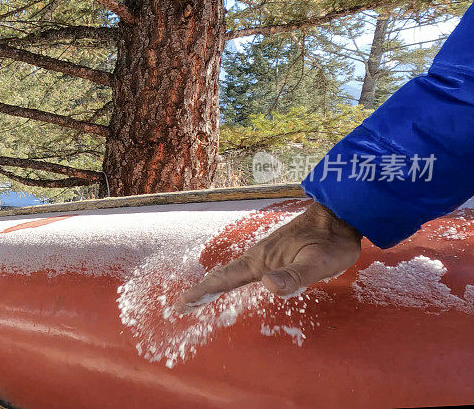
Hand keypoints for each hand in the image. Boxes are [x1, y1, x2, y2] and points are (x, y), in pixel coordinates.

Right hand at [178, 201, 361, 308]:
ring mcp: (265, 255)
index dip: (203, 291)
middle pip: (223, 275)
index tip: (181, 304)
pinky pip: (243, 269)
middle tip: (180, 306)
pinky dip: (228, 277)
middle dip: (201, 290)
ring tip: (199, 296)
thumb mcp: (319, 263)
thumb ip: (295, 275)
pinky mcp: (274, 254)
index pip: (226, 278)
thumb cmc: (332, 241)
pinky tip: (232, 280)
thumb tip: (268, 286)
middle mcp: (258, 257)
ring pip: (232, 271)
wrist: (340, 214)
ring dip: (213, 284)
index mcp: (262, 260)